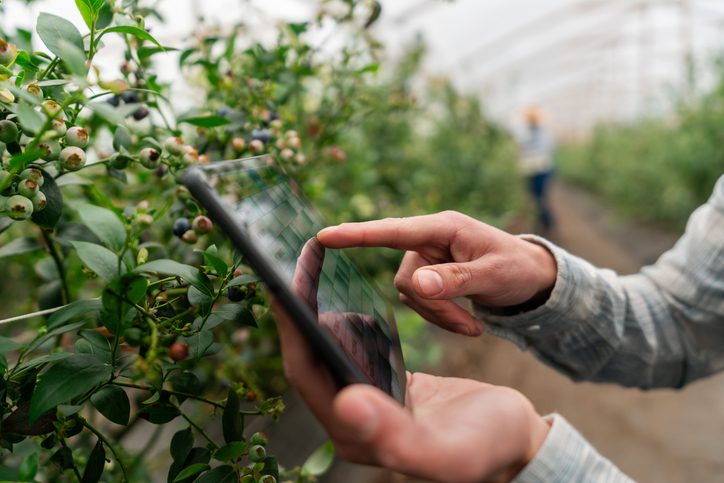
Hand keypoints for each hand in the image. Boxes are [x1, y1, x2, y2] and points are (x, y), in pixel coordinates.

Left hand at [271, 298, 550, 482]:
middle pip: (311, 358)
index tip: (282, 285)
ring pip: (330, 353)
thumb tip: (346, 402)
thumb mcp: (445, 447)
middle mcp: (353, 421)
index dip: (291, 329)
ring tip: (313, 275)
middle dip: (298, 313)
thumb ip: (393, 435)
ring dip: (317, 314)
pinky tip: (345, 303)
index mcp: (355, 436)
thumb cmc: (489, 447)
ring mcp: (369, 404)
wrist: (518, 440)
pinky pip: (355, 352)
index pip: (307, 373)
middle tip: (295, 266)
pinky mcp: (387, 389)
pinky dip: (346, 325)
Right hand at [317, 211, 557, 335]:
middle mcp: (429, 240)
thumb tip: (415, 284)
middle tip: (468, 327)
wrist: (532, 279)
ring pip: (410, 295)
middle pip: (404, 278)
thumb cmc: (517, 268)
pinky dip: (440, 317)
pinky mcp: (429, 276)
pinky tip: (467, 323)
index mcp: (443, 227)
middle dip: (434, 307)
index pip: (393, 230)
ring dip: (439, 316)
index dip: (357, 235)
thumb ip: (455, 279)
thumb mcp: (493, 276)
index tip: (324, 236)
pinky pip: (418, 302)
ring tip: (472, 327)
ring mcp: (427, 259)